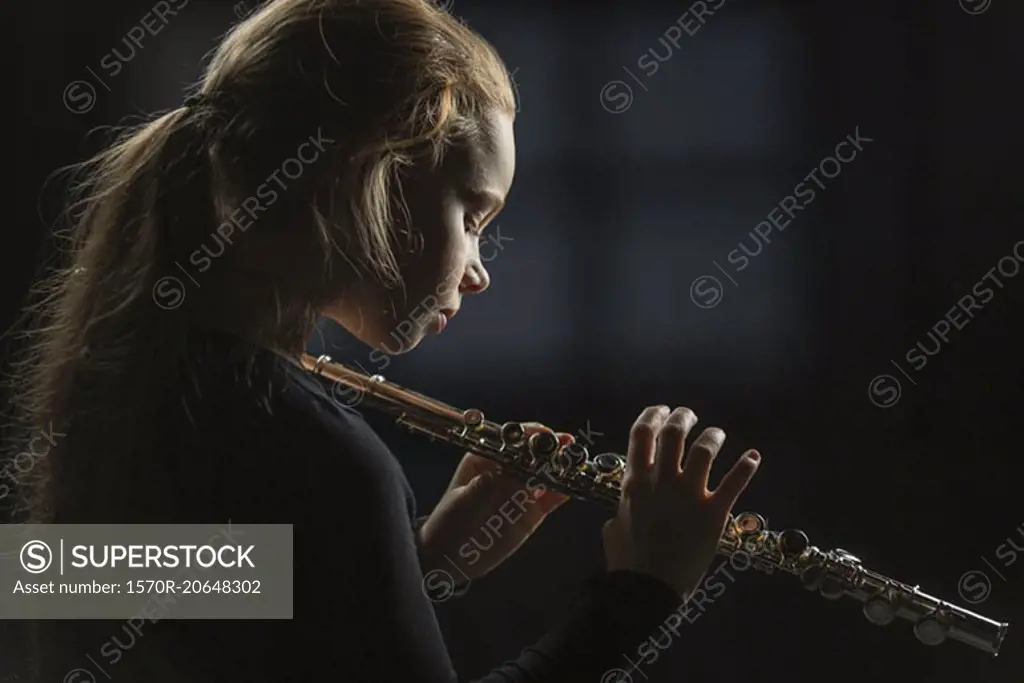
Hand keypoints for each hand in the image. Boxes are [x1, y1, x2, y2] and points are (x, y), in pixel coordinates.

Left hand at [415, 423, 571, 581]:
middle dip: (553, 448)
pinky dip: (564, 490)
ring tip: (577, 462)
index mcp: (486, 456)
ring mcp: (521, 489)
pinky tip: (576, 484)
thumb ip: (494, 484)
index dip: (531, 435)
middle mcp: (507, 468)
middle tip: (568, 446)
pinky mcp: (532, 510)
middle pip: (535, 453)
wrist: (449, 558)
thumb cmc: (451, 522)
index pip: (512, 439)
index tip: (547, 436)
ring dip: (563, 466)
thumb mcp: (468, 499)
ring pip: (547, 472)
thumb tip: (519, 468)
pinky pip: (552, 496)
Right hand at [602, 405, 759, 597]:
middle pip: (673, 432)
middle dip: (683, 417)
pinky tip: (754, 456)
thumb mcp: (612, 528)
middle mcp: (662, 481)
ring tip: (716, 434)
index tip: (662, 410)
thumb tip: (618, 514)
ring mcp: (689, 495)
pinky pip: (734, 483)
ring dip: (712, 436)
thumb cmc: (626, 562)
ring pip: (703, 449)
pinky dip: (746, 467)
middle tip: (690, 416)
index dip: (653, 415)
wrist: (646, 588)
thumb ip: (619, 511)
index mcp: (635, 481)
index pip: (642, 433)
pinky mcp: (714, 513)